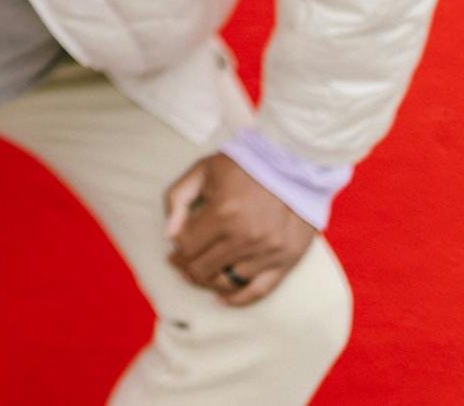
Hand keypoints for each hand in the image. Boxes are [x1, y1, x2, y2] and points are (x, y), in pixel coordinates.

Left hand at [163, 152, 316, 305]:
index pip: (187, 245)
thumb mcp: (203, 169)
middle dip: (185, 266)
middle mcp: (246, 237)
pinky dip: (238, 299)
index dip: (176, 246)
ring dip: (207, 280)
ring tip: (197, 274)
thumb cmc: (244, 164)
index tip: (174, 243)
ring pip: (226, 282)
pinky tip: (222, 298)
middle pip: (203, 267)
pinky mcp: (287, 261)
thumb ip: (178, 197)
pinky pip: (259, 291)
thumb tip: (168, 235)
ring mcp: (268, 252)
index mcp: (224, 212)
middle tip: (178, 262)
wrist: (294, 164)